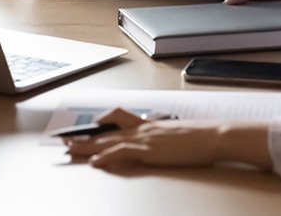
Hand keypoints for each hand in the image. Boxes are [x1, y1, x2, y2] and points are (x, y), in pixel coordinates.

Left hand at [63, 108, 270, 171]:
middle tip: (66, 139)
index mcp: (150, 124)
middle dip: (85, 136)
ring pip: (108, 139)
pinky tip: (94, 162)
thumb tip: (162, 142)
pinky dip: (105, 156)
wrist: (214, 136)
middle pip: (106, 130)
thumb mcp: (178, 134)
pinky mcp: (149, 150)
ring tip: (70, 149)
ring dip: (87, 145)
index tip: (90, 127)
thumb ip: (165, 137)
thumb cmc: (202, 137)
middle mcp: (143, 129)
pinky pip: (121, 152)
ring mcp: (145, 139)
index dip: (101, 123)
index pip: (119, 119)